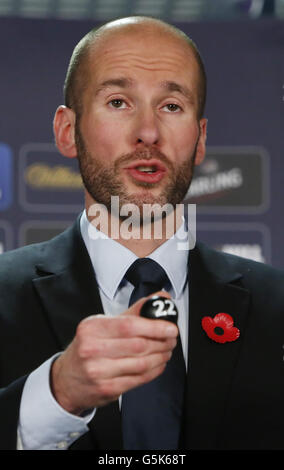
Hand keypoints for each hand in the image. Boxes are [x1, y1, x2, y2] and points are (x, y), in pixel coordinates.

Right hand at [50, 291, 177, 414]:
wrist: (66, 379)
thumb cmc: (88, 348)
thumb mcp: (104, 324)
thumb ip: (135, 311)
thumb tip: (161, 298)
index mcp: (91, 327)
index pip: (129, 325)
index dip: (154, 327)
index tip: (171, 327)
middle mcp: (92, 348)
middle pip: (138, 345)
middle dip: (162, 342)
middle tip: (171, 339)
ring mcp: (98, 371)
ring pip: (141, 363)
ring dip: (161, 357)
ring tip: (166, 351)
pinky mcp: (107, 388)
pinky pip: (139, 379)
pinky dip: (154, 371)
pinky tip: (158, 364)